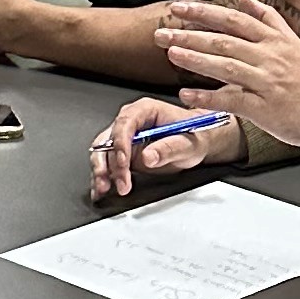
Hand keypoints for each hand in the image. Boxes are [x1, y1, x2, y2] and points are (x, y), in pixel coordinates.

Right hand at [88, 100, 239, 200]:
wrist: (198, 141)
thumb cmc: (194, 136)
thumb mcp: (187, 143)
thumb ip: (168, 148)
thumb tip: (148, 156)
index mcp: (145, 110)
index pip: (125, 124)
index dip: (120, 144)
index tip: (123, 163)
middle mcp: (131, 121)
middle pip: (109, 139)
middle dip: (109, 163)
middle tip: (117, 182)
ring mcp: (125, 137)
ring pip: (103, 152)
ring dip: (102, 171)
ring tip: (104, 188)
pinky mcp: (123, 152)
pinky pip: (107, 162)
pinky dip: (103, 176)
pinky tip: (101, 188)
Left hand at [152, 0, 299, 155]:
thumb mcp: (296, 44)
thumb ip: (269, 20)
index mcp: (275, 40)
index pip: (233, 19)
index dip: (203, 12)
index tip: (179, 8)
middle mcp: (270, 57)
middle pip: (223, 40)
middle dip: (189, 34)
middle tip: (161, 32)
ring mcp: (268, 82)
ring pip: (225, 66)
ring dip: (194, 59)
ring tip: (170, 54)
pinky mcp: (267, 108)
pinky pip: (232, 100)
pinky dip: (208, 97)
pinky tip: (187, 96)